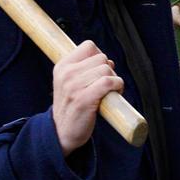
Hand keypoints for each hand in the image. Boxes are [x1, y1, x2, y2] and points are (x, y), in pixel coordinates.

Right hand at [52, 40, 124, 155]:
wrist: (62, 133)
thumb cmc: (72, 106)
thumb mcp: (69, 82)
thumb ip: (83, 68)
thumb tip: (108, 61)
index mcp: (62, 66)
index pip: (89, 46)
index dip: (100, 56)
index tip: (99, 71)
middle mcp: (66, 74)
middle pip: (101, 58)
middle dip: (109, 70)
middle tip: (105, 85)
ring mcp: (73, 87)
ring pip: (107, 69)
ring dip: (114, 79)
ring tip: (109, 91)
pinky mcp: (84, 100)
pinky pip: (108, 82)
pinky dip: (118, 86)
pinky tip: (115, 93)